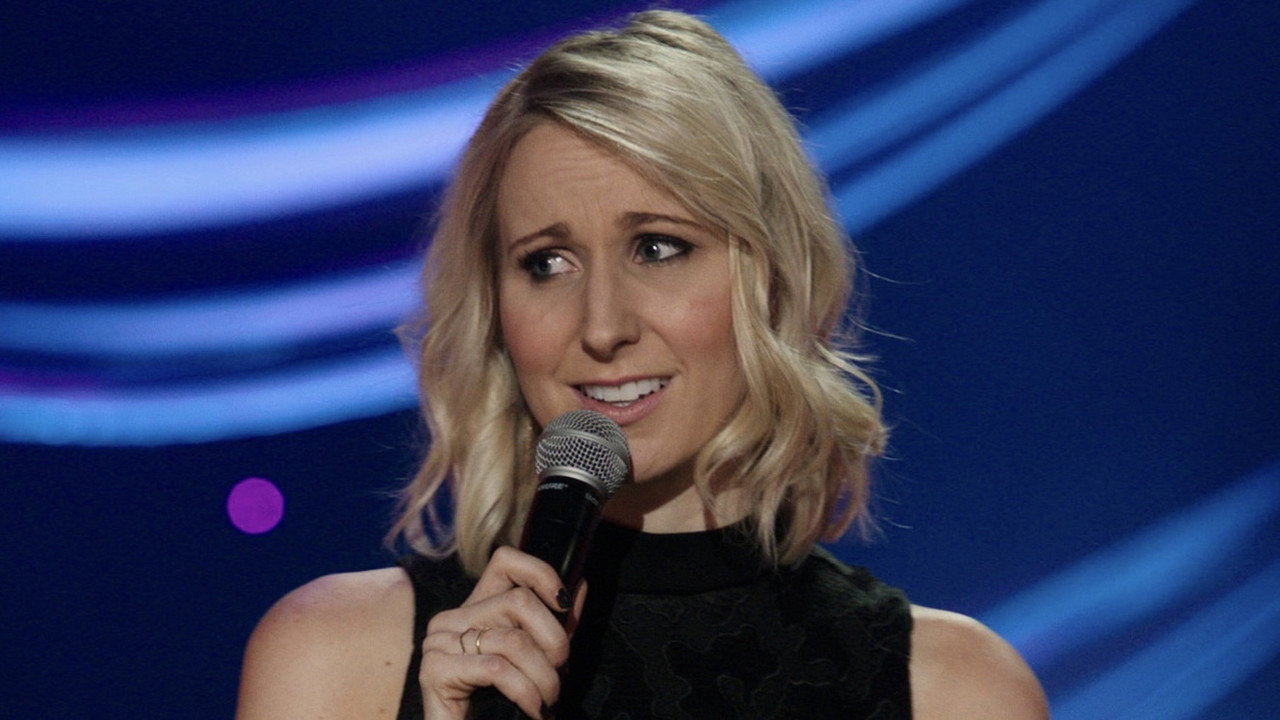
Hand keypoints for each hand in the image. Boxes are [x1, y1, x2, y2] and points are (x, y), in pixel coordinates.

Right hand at [419, 546, 584, 718]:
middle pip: (518, 601)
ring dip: (544, 677)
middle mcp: (453, 617)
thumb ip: (555, 624)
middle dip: (553, 640)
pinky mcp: (435, 669)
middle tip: (561, 672)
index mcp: (477, 607)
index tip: (564, 603)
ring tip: (549, 700)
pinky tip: (535, 710)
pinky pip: (496, 668)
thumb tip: (579, 586)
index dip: (540, 573)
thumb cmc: (502, 703)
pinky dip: (526, 692)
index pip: (505, 561)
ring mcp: (439, 641)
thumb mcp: (538, 657)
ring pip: (512, 639)